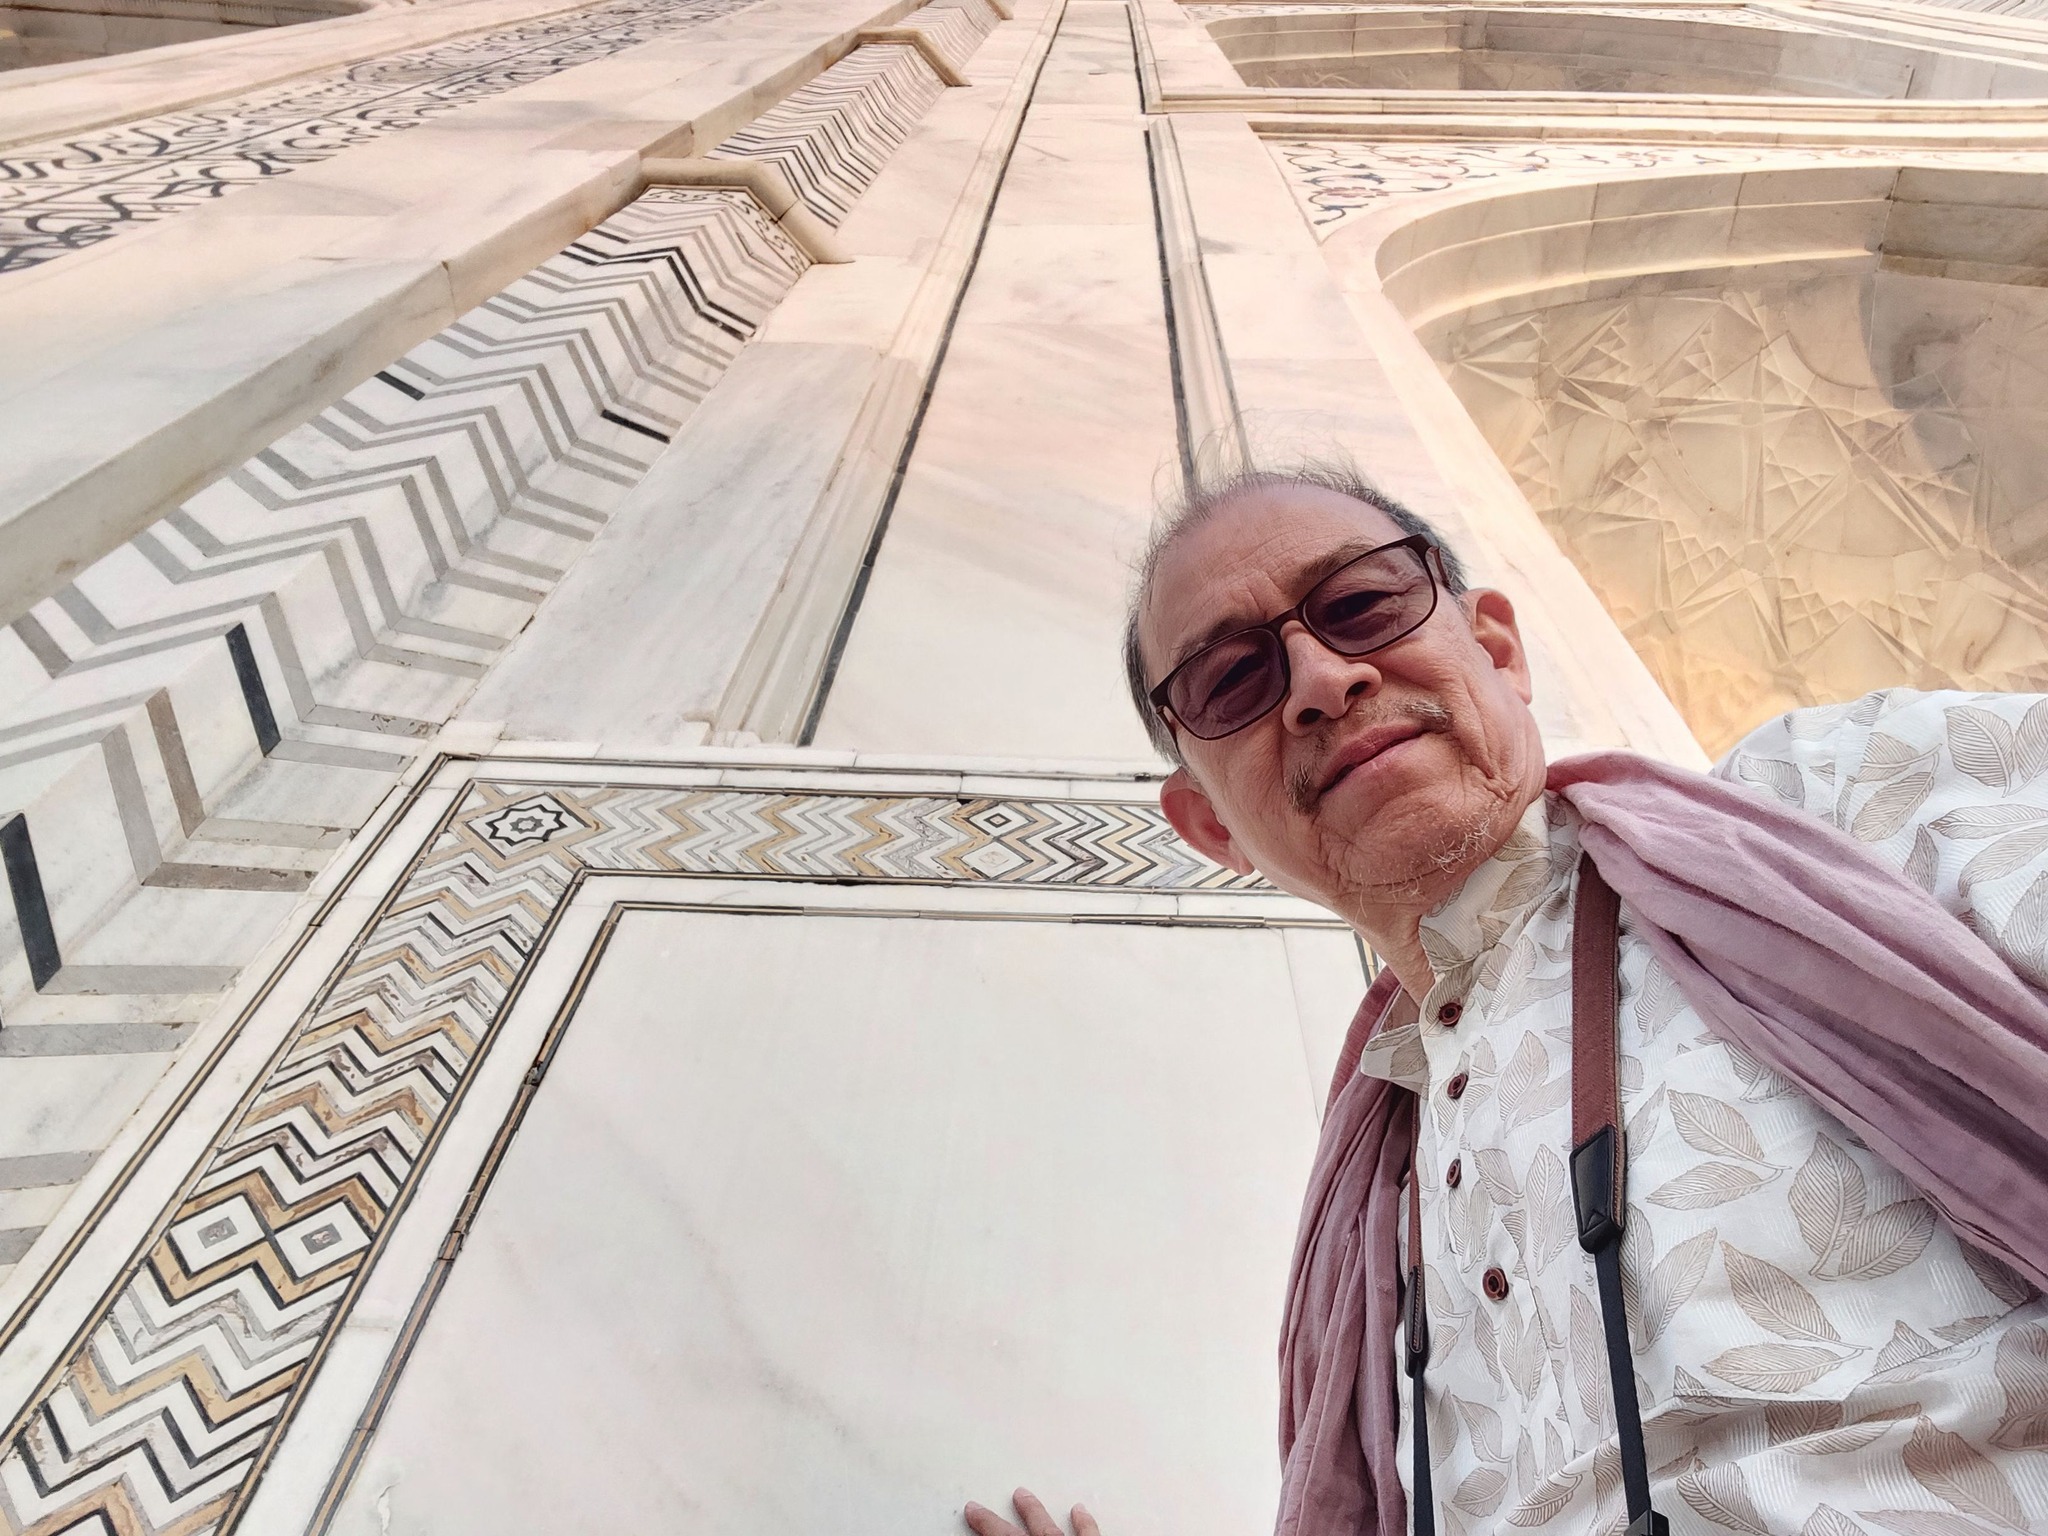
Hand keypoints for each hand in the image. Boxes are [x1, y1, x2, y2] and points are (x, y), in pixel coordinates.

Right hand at [963, 1487, 1101, 1535]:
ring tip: (1025, 1497)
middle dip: (999, 1521)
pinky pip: (1090, 1535)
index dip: (984, 1523)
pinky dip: (1084, 1522)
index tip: (972, 1510)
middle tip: (985, 1508)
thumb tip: (988, 1533)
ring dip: (1036, 1512)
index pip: (999, 1535)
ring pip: (1050, 1528)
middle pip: (1018, 1531)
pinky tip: (1080, 1511)